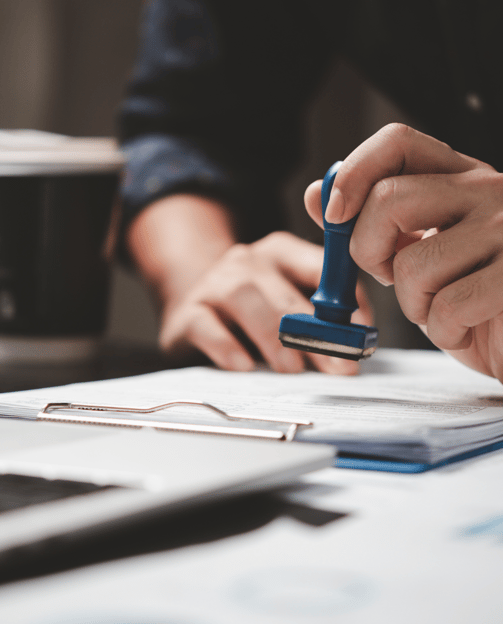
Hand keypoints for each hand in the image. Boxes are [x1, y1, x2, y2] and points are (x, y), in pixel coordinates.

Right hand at [159, 231, 371, 373]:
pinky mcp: (188, 312)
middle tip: (337, 366)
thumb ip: (321, 317)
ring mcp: (215, 284)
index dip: (346, 303)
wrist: (192, 305)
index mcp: (281, 252)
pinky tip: (243, 366)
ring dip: (274, 336)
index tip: (361, 337)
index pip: (322, 268)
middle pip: (285, 293)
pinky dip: (225, 345)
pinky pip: (205, 325)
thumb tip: (357, 342)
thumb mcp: (288, 304)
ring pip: (245, 299)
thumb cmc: (253, 311)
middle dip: (316, 333)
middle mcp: (248, 261)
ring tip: (292, 370)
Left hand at [305, 123, 502, 381]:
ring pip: (413, 264)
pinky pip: (447, 307)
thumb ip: (369, 223)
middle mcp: (489, 192)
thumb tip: (315, 194)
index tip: (335, 214)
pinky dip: (445, 332)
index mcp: (460, 178)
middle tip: (389, 276)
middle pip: (389, 199)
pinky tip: (466, 328)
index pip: (397, 143)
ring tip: (442, 308)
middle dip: (368, 251)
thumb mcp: (414, 255)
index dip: (354, 173)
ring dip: (413, 304)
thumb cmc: (469, 299)